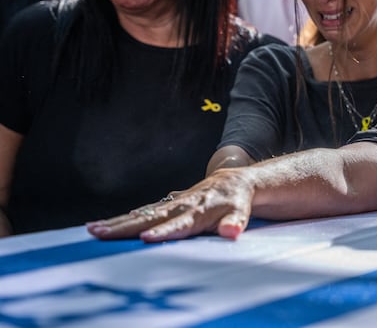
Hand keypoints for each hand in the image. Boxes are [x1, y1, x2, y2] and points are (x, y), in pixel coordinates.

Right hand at [87, 168, 255, 241]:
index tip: (147, 238)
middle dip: (126, 227)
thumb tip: (231, 232)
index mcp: (199, 211)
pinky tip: (104, 226)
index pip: (180, 224)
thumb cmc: (236, 201)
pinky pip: (142, 213)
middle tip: (101, 234)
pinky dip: (123, 219)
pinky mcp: (165, 205)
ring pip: (141, 214)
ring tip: (93, 230)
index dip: (164, 231)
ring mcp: (171, 204)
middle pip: (151, 218)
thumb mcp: (241, 212)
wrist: (232, 181)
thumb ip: (235, 222)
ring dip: (117, 223)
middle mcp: (181, 206)